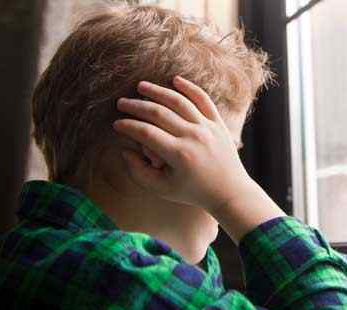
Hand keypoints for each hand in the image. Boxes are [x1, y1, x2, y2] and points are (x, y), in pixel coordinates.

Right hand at [113, 76, 252, 211]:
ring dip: (157, 91)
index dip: (128, 126)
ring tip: (141, 86)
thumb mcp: (162, 189)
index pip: (146, 132)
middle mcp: (194, 137)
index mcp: (179, 155)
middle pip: (159, 113)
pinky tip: (175, 80)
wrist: (230, 191)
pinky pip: (203, 100)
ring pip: (179, 101)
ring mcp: (208, 128)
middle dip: (136, 106)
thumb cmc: (193, 192)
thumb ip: (138, 172)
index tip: (117, 124)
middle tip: (121, 103)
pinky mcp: (218, 124)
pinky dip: (190, 88)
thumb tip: (125, 150)